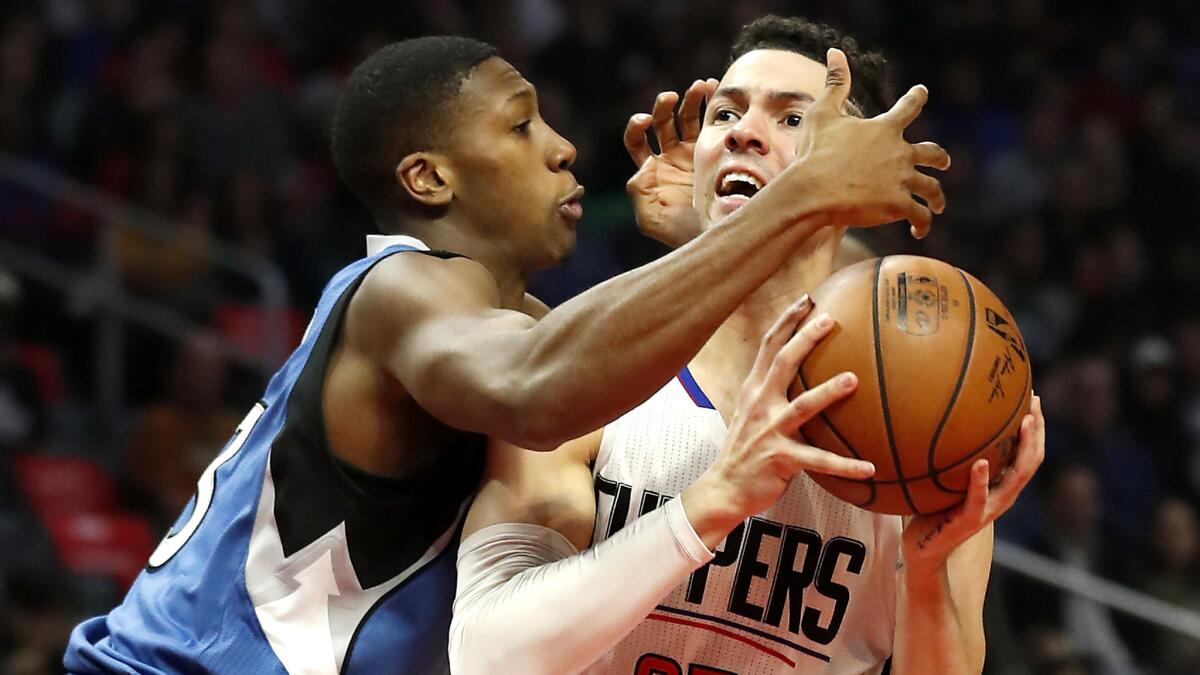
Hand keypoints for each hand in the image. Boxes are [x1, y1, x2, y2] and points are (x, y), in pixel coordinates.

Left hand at [625, 78, 718, 247]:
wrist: (716, 235)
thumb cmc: (680, 234)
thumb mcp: (652, 220)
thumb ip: (639, 194)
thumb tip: (643, 168)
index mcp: (651, 170)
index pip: (636, 140)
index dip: (636, 126)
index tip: (645, 121)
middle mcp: (670, 157)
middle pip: (662, 122)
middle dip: (663, 106)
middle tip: (671, 98)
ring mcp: (693, 153)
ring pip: (687, 118)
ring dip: (691, 99)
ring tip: (702, 86)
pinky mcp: (715, 151)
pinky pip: (711, 123)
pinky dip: (712, 106)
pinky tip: (716, 92)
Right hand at [682, 296, 875, 547]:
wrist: (724, 488)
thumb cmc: (746, 449)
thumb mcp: (752, 412)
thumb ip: (772, 392)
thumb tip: (804, 374)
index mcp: (754, 390)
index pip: (769, 346)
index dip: (787, 320)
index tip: (808, 299)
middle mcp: (759, 405)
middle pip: (782, 363)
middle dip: (805, 338)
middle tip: (831, 319)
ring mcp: (769, 431)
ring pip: (801, 406)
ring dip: (827, 392)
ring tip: (853, 379)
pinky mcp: (780, 459)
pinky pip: (818, 460)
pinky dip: (845, 465)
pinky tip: (870, 468)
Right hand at [785, 48, 951, 238]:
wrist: (814, 190)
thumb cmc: (815, 152)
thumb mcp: (823, 113)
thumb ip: (835, 83)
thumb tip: (835, 53)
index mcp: (885, 129)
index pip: (908, 107)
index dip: (916, 98)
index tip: (922, 92)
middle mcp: (900, 153)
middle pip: (933, 153)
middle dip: (940, 158)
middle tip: (944, 162)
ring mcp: (901, 180)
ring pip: (932, 188)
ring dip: (938, 197)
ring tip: (938, 206)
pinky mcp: (898, 205)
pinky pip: (919, 215)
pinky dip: (923, 223)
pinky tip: (920, 231)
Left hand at [901, 395, 1045, 568]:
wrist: (923, 548)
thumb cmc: (933, 509)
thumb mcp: (948, 478)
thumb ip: (954, 455)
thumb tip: (942, 418)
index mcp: (1000, 486)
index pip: (1028, 454)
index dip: (1036, 429)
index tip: (1034, 398)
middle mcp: (1001, 496)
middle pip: (1031, 461)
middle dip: (1037, 431)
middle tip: (1035, 404)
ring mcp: (988, 509)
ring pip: (1016, 478)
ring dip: (1023, 449)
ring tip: (1025, 423)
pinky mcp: (969, 520)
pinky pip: (978, 498)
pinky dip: (981, 480)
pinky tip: (981, 463)